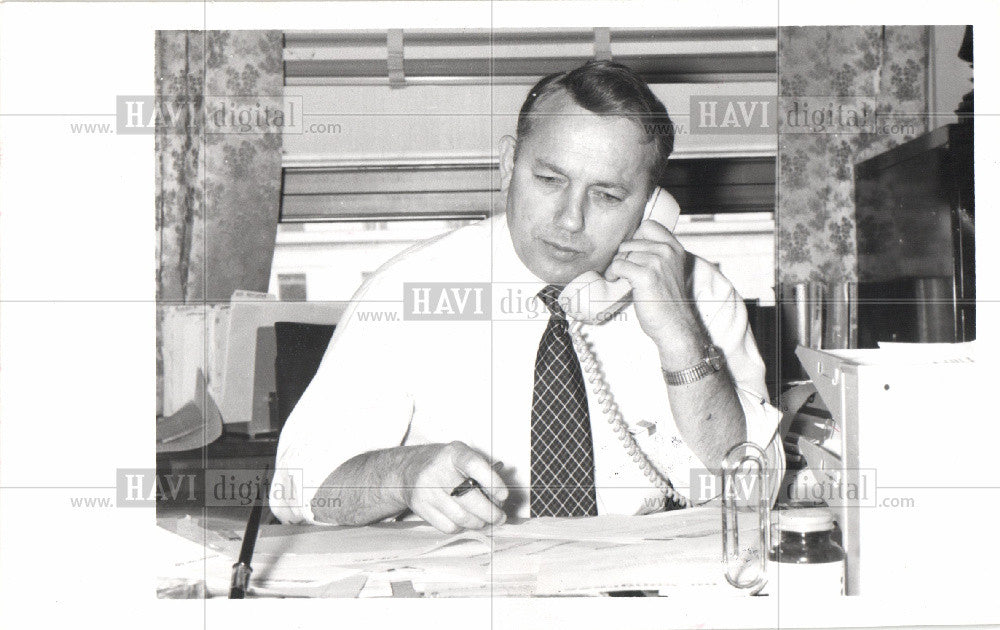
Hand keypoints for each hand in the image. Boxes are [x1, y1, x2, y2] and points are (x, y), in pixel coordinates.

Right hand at [398, 441, 507, 533]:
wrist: (409, 469)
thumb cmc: (445, 464)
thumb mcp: (462, 456)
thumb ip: (482, 472)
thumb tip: (499, 499)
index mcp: (453, 453)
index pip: (474, 464)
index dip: (492, 481)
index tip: (503, 495)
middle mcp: (437, 469)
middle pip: (469, 498)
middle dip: (490, 512)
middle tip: (499, 517)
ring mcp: (426, 489)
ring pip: (461, 517)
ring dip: (478, 523)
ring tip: (484, 520)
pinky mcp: (420, 507)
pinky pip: (448, 526)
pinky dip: (461, 527)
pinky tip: (464, 520)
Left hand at [607, 220, 706, 369]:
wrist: (675, 326)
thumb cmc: (668, 302)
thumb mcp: (668, 270)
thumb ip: (656, 254)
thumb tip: (629, 245)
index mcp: (675, 248)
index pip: (649, 226)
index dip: (635, 238)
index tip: (632, 254)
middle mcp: (668, 252)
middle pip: (631, 242)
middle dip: (623, 256)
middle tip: (622, 271)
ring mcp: (658, 262)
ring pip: (623, 254)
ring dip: (616, 266)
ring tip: (619, 278)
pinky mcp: (646, 275)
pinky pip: (619, 265)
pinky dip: (613, 274)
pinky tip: (618, 282)